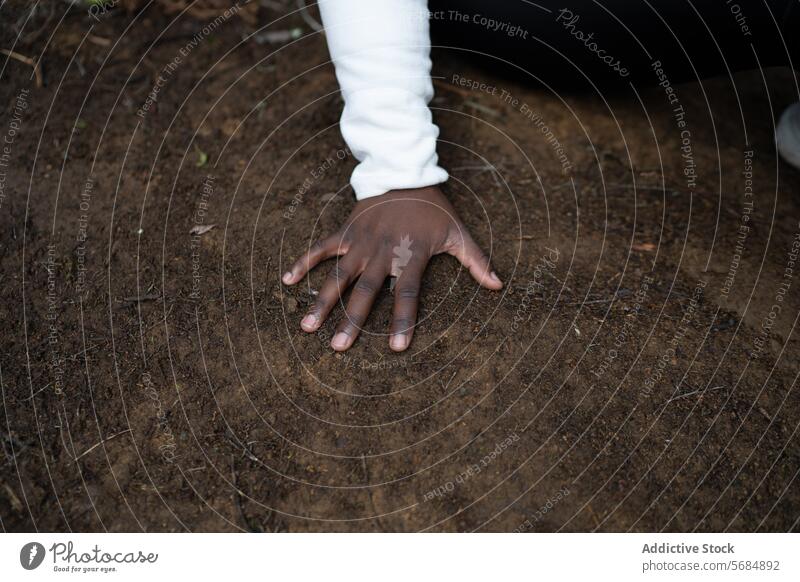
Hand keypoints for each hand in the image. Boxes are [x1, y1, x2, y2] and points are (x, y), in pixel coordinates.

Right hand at [282, 186, 502, 351]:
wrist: (405, 171)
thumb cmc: (434, 207)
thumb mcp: (459, 232)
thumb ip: (477, 260)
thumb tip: (499, 285)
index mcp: (411, 255)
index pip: (407, 294)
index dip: (404, 321)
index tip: (397, 348)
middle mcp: (383, 252)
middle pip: (366, 292)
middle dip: (352, 321)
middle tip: (338, 348)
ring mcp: (361, 242)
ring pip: (339, 277)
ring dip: (323, 302)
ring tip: (307, 328)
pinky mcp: (346, 232)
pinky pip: (321, 248)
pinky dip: (304, 262)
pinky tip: (287, 280)